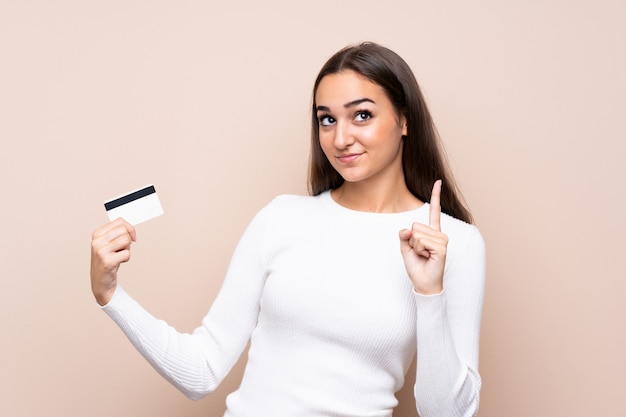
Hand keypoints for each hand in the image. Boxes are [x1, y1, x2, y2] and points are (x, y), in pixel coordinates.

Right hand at [90, 218, 135, 305]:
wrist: (100, 283)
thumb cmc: (107, 262)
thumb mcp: (108, 244)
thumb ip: (117, 233)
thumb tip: (130, 228)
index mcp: (97, 234)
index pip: (119, 222)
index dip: (130, 228)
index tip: (132, 237)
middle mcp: (97, 241)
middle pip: (124, 230)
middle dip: (129, 239)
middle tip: (123, 249)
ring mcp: (101, 251)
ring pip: (126, 240)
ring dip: (127, 249)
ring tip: (119, 255)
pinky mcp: (107, 261)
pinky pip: (127, 254)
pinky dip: (127, 258)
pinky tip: (118, 262)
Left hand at [399, 180, 447, 294]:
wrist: (423, 283)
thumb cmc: (416, 266)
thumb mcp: (405, 248)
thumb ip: (404, 235)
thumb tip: (407, 229)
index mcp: (432, 232)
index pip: (434, 211)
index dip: (435, 196)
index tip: (438, 182)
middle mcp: (439, 234)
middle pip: (415, 225)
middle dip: (411, 241)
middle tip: (419, 252)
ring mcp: (442, 240)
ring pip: (417, 234)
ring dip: (415, 247)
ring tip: (423, 256)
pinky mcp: (442, 247)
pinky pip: (421, 241)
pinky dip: (419, 250)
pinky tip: (427, 257)